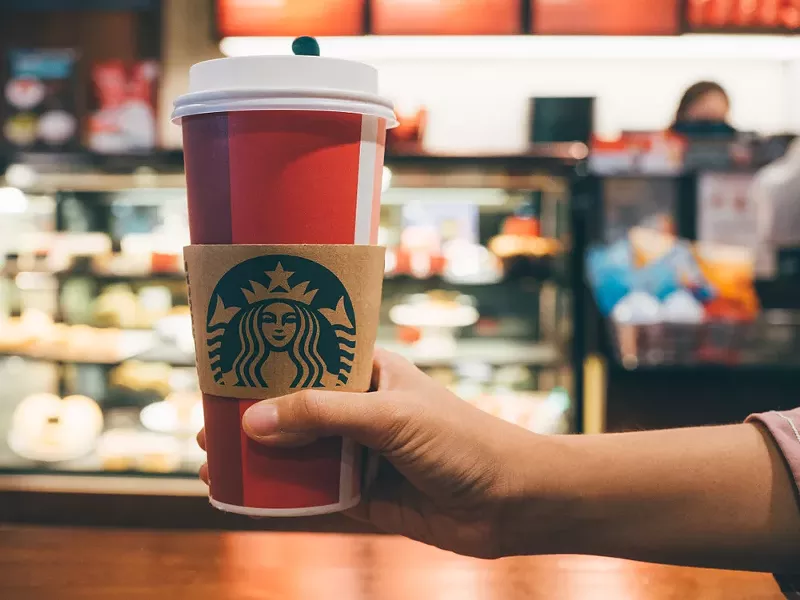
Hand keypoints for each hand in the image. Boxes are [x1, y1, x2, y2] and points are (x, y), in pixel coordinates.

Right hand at [198, 349, 536, 557]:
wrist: (513, 501)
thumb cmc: (463, 440)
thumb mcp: (390, 416)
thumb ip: (323, 415)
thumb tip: (253, 422)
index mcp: (372, 373)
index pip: (311, 358)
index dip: (269, 362)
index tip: (225, 367)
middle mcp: (364, 410)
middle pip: (297, 409)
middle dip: (254, 417)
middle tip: (207, 423)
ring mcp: (363, 453)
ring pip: (301, 453)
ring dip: (261, 458)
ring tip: (214, 460)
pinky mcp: (367, 494)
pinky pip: (316, 493)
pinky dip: (284, 495)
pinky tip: (249, 496)